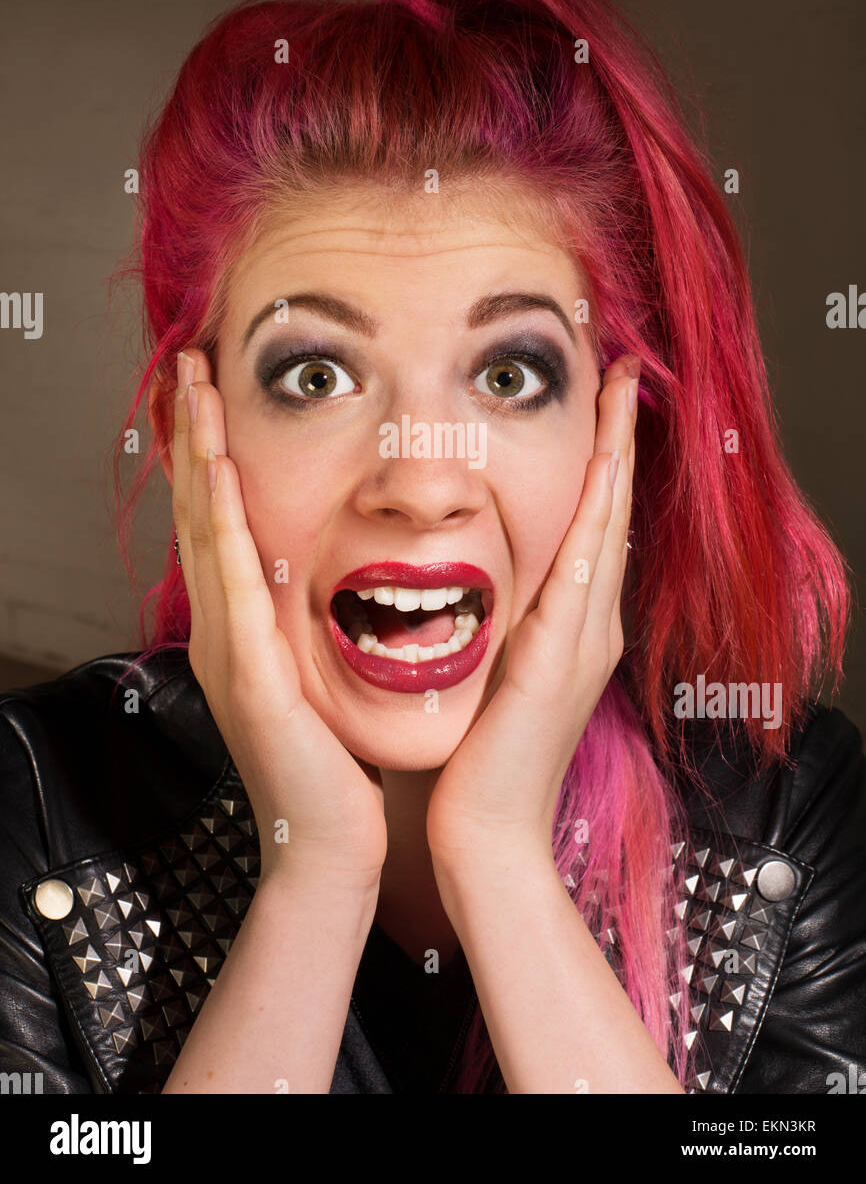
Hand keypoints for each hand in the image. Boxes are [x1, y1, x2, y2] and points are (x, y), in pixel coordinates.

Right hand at [171, 349, 387, 890]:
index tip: (213, 397)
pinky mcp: (249, 675)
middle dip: (193, 439)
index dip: (211, 457)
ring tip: (194, 397)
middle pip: (202, 515)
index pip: (223, 524)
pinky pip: (231, 584)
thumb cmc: (336, 762)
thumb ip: (313, 622)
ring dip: (200, 460)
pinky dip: (223, 525)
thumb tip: (333, 570)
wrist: (331, 842)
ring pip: (207, 534)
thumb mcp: (321, 674)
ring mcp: (228, 651)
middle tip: (190, 370)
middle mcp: (223, 631)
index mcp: (244, 628)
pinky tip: (219, 477)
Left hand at [426, 355, 638, 870]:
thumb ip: (492, 627)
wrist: (484, 835)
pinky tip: (602, 472)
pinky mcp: (564, 659)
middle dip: (618, 438)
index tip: (597, 401)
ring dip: (615, 456)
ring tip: (621, 392)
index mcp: (569, 626)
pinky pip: (585, 571)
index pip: (590, 524)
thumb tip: (467, 583)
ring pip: (608, 526)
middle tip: (623, 369)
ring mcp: (585, 640)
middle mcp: (589, 624)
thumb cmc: (475, 760)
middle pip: (612, 511)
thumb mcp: (488, 674)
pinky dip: (597, 517)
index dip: (599, 460)